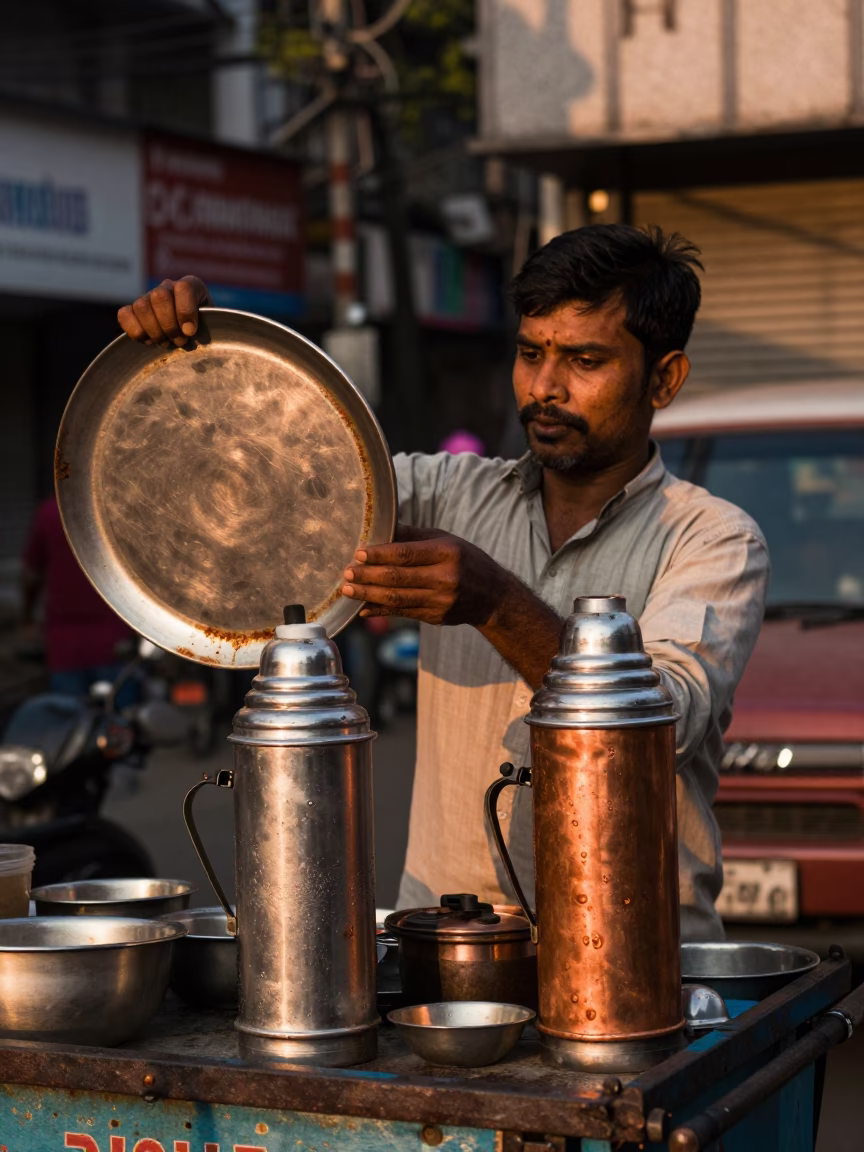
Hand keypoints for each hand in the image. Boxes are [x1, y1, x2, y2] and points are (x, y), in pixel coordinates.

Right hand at [117, 275, 211, 346]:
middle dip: (169, 325)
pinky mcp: (132, 311)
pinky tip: (150, 341)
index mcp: (191, 286)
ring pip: (142, 306)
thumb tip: (189, 331)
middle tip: (180, 341)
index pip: (184, 288)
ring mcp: (148, 297)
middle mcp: (167, 287)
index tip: (190, 332)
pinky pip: (124, 315)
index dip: (185, 312)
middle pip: (160, 297)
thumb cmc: (207, 333)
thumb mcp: (215, 326)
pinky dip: (135, 331)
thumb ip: (209, 324)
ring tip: (167, 343)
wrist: (193, 339)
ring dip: (155, 331)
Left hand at [341, 524, 510, 625]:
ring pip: (397, 599)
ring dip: (369, 595)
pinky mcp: (437, 617)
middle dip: (368, 577)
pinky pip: (403, 613)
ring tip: (348, 590)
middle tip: (346, 574)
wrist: (494, 596)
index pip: (407, 554)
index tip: (359, 554)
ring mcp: (441, 601)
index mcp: (447, 553)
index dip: (380, 555)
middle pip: (398, 578)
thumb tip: (382, 525)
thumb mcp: (446, 540)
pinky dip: (381, 611)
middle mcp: (445, 578)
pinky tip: (363, 608)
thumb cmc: (466, 561)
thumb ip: (414, 536)